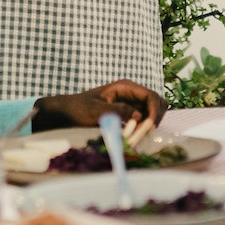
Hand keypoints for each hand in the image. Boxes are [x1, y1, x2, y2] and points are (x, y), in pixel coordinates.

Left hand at [34, 80, 165, 129]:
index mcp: (125, 87)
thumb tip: (138, 117)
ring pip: (152, 112)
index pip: (150, 96)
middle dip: (155, 118)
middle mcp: (131, 93)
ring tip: (137, 137)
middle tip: (145, 133)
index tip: (150, 127)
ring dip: (149, 124)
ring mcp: (131, 103)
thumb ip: (118, 111)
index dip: (155, 111)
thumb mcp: (96, 110)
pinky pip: (143, 120)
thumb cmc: (79, 109)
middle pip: (156, 103)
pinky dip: (142, 129)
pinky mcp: (129, 113)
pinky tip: (134, 137)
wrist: (68, 112)